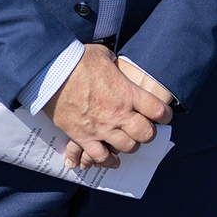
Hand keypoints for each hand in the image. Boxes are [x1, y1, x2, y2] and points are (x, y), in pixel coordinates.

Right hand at [49, 45, 170, 170]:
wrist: (52, 72)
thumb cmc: (77, 60)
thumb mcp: (103, 55)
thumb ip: (115, 65)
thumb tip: (116, 65)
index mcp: (127, 92)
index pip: (158, 111)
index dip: (164, 115)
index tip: (163, 116)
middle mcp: (119, 113)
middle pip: (146, 134)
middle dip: (148, 133)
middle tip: (143, 129)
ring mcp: (102, 127)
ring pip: (127, 147)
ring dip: (129, 145)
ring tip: (127, 141)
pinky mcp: (83, 136)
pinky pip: (100, 157)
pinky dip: (107, 160)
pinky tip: (111, 159)